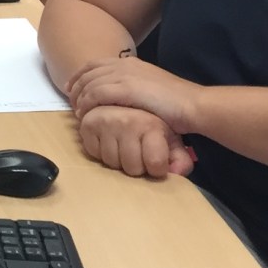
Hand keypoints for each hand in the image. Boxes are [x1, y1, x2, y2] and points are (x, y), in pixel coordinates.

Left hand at [66, 55, 202, 135]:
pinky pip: (95, 95)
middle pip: (88, 73)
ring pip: (89, 84)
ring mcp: (125, 76)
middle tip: (70, 102)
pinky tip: (85, 115)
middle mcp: (125, 65)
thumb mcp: (151, 88)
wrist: (192, 105)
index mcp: (131, 63)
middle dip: (76, 87)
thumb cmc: (176, 102)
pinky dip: (87, 105)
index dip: (80, 75)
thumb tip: (120, 97)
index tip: (71, 87)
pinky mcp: (125, 89)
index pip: (96, 64)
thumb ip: (134, 87)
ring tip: (78, 112)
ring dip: (80, 98)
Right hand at [76, 105, 195, 178]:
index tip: (158, 166)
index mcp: (150, 124)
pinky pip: (94, 153)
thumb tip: (179, 173)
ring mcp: (106, 122)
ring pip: (111, 162)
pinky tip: (109, 143)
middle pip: (132, 168)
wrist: (128, 95)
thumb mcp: (171, 136)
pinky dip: (100, 152)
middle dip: (137, 167)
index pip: (156, 163)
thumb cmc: (155, 120)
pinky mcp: (88, 123)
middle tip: (139, 155)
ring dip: (118, 160)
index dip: (158, 170)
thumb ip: (179, 156)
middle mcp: (127, 122)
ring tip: (123, 148)